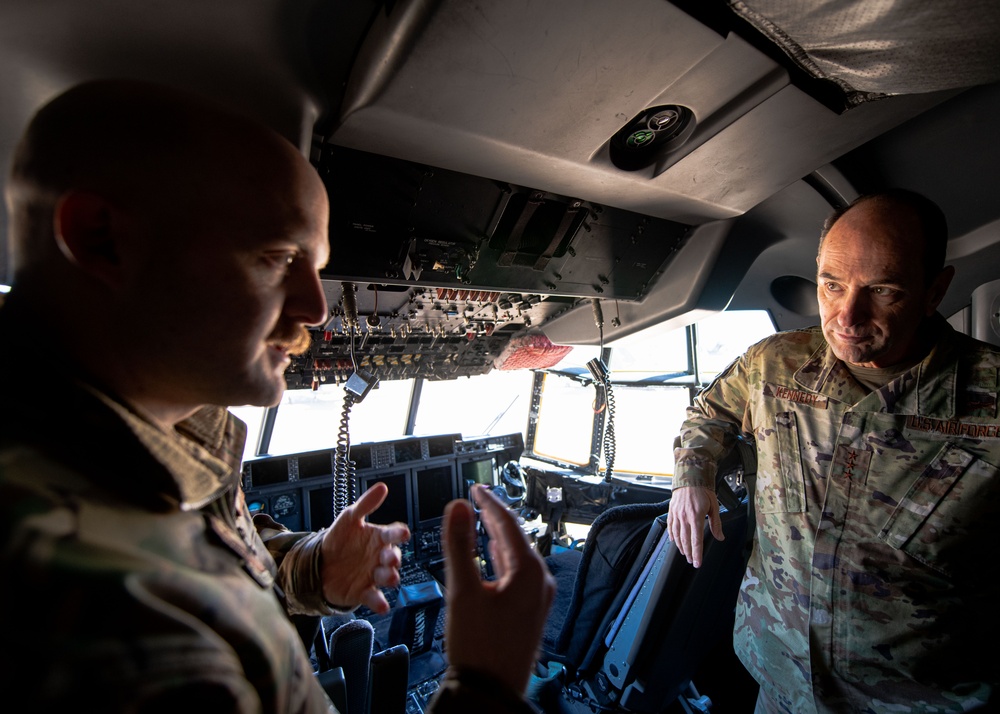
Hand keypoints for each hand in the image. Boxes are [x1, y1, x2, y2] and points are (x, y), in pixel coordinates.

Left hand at [320, 482, 409, 613]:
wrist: (318, 564)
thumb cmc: (339, 540)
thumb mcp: (349, 518)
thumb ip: (366, 504)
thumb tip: (382, 487)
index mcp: (378, 538)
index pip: (393, 534)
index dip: (399, 533)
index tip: (403, 532)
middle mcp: (379, 557)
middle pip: (393, 557)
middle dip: (394, 558)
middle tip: (390, 558)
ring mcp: (373, 575)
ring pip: (387, 577)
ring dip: (390, 577)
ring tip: (390, 577)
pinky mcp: (363, 592)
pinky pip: (374, 598)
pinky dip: (379, 602)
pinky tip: (382, 605)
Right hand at [442, 485, 555, 694]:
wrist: (489, 691)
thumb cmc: (480, 649)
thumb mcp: (463, 590)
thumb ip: (459, 545)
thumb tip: (458, 509)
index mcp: (528, 572)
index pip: (508, 524)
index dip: (489, 503)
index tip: (476, 489)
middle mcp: (538, 583)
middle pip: (516, 538)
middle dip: (495, 517)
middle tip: (478, 500)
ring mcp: (536, 599)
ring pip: (517, 556)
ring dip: (498, 537)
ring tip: (483, 522)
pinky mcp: (529, 612)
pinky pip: (517, 574)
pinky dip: (502, 559)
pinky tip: (492, 558)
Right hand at [666, 485, 722, 567]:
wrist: (690, 477)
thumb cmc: (703, 490)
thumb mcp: (714, 506)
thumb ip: (716, 524)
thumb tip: (720, 537)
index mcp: (696, 517)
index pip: (696, 540)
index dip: (697, 553)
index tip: (697, 562)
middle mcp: (684, 517)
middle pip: (685, 540)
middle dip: (689, 553)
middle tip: (692, 561)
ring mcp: (676, 514)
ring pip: (676, 535)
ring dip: (680, 546)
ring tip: (684, 553)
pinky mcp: (672, 511)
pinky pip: (670, 526)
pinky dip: (672, 535)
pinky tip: (674, 541)